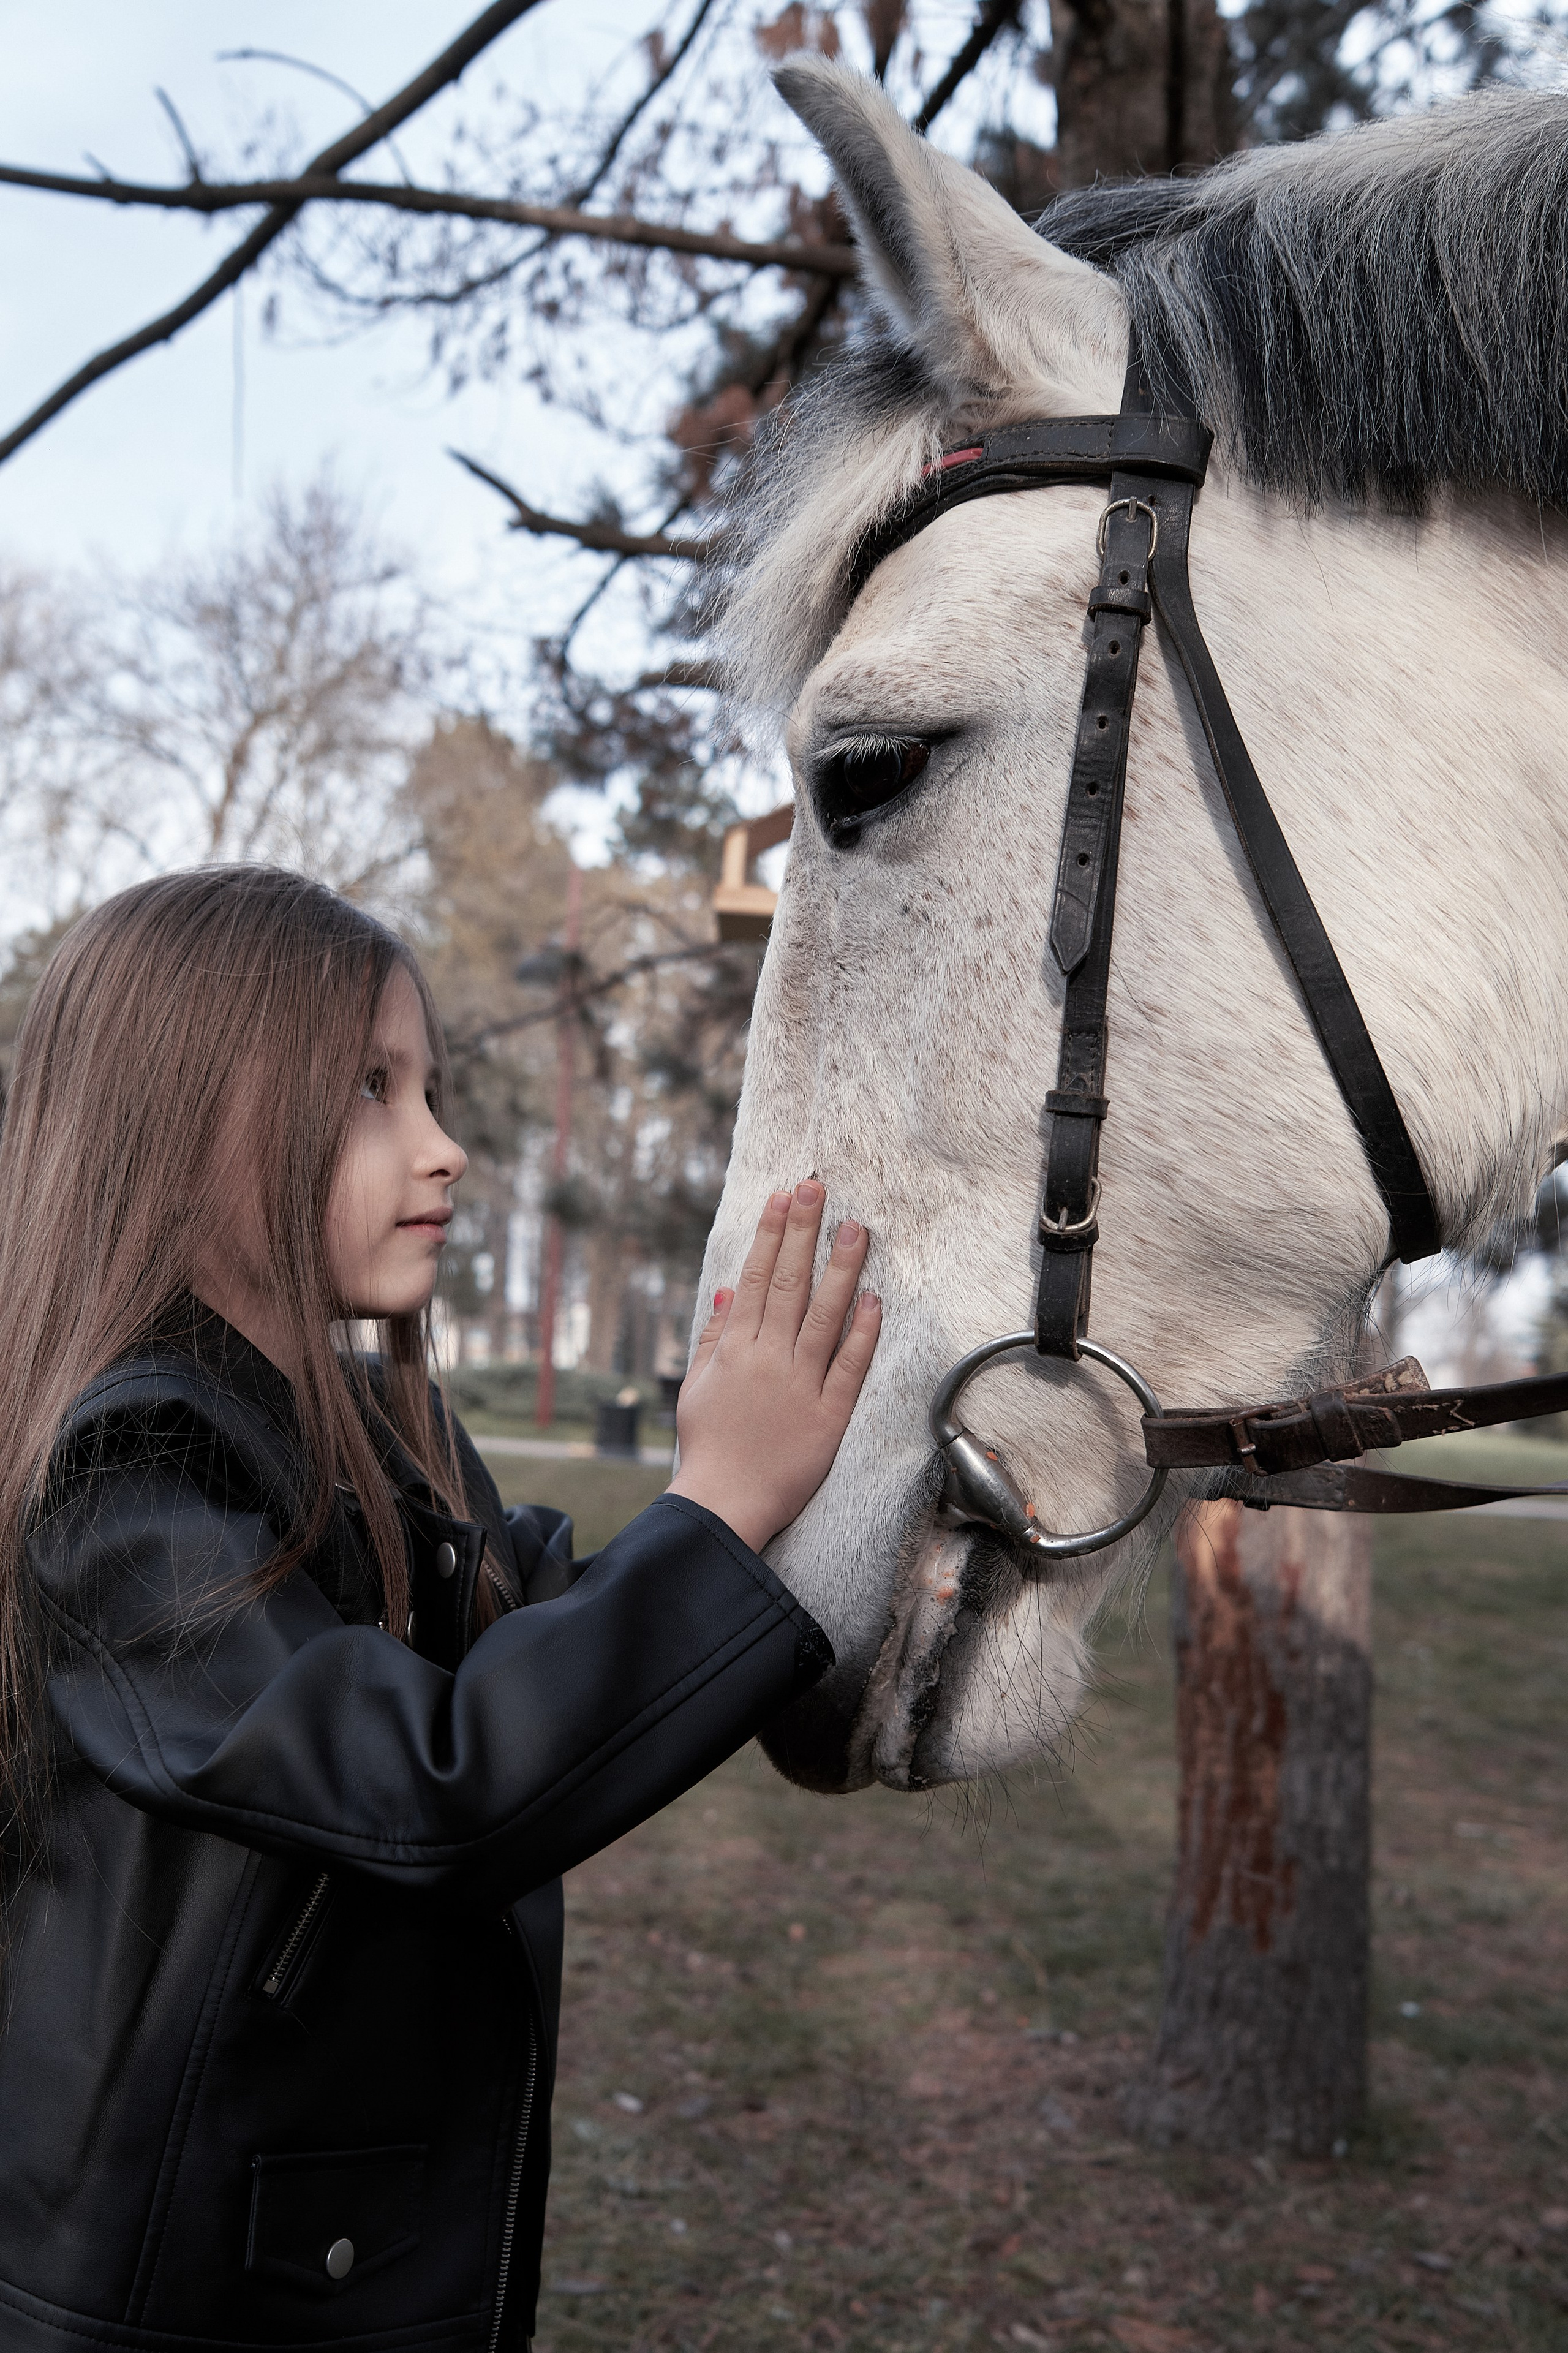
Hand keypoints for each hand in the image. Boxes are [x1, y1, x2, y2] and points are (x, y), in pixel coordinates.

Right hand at [666, 1181, 880, 1553]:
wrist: (723, 1504)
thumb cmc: (709, 1447)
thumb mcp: (697, 1386)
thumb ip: (713, 1337)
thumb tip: (727, 1290)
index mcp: (735, 1349)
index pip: (755, 1278)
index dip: (770, 1234)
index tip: (782, 1197)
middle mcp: (767, 1358)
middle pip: (788, 1284)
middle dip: (803, 1232)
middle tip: (818, 1188)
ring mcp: (800, 1384)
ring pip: (823, 1315)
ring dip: (840, 1268)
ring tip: (856, 1228)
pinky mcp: (828, 1415)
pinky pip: (849, 1367)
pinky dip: (862, 1332)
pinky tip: (874, 1299)